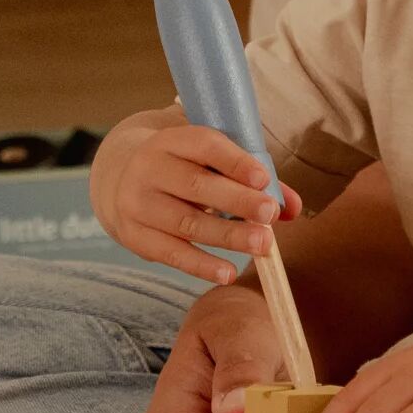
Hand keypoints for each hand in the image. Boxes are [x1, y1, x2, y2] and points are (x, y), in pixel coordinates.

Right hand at [90, 105, 301, 284]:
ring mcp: (137, 203)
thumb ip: (251, 177)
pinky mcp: (134, 235)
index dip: (235, 161)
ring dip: (228, 236)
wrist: (119, 177)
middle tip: (271, 215)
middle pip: (196, 186)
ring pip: (187, 223)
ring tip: (263, 246)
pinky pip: (171, 253)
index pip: (204, 146)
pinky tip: (228, 273)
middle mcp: (148, 167)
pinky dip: (201, 265)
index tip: (264, 178)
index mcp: (170, 139)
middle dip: (237, 201)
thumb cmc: (182, 166)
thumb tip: (293, 207)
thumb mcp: (207, 158)